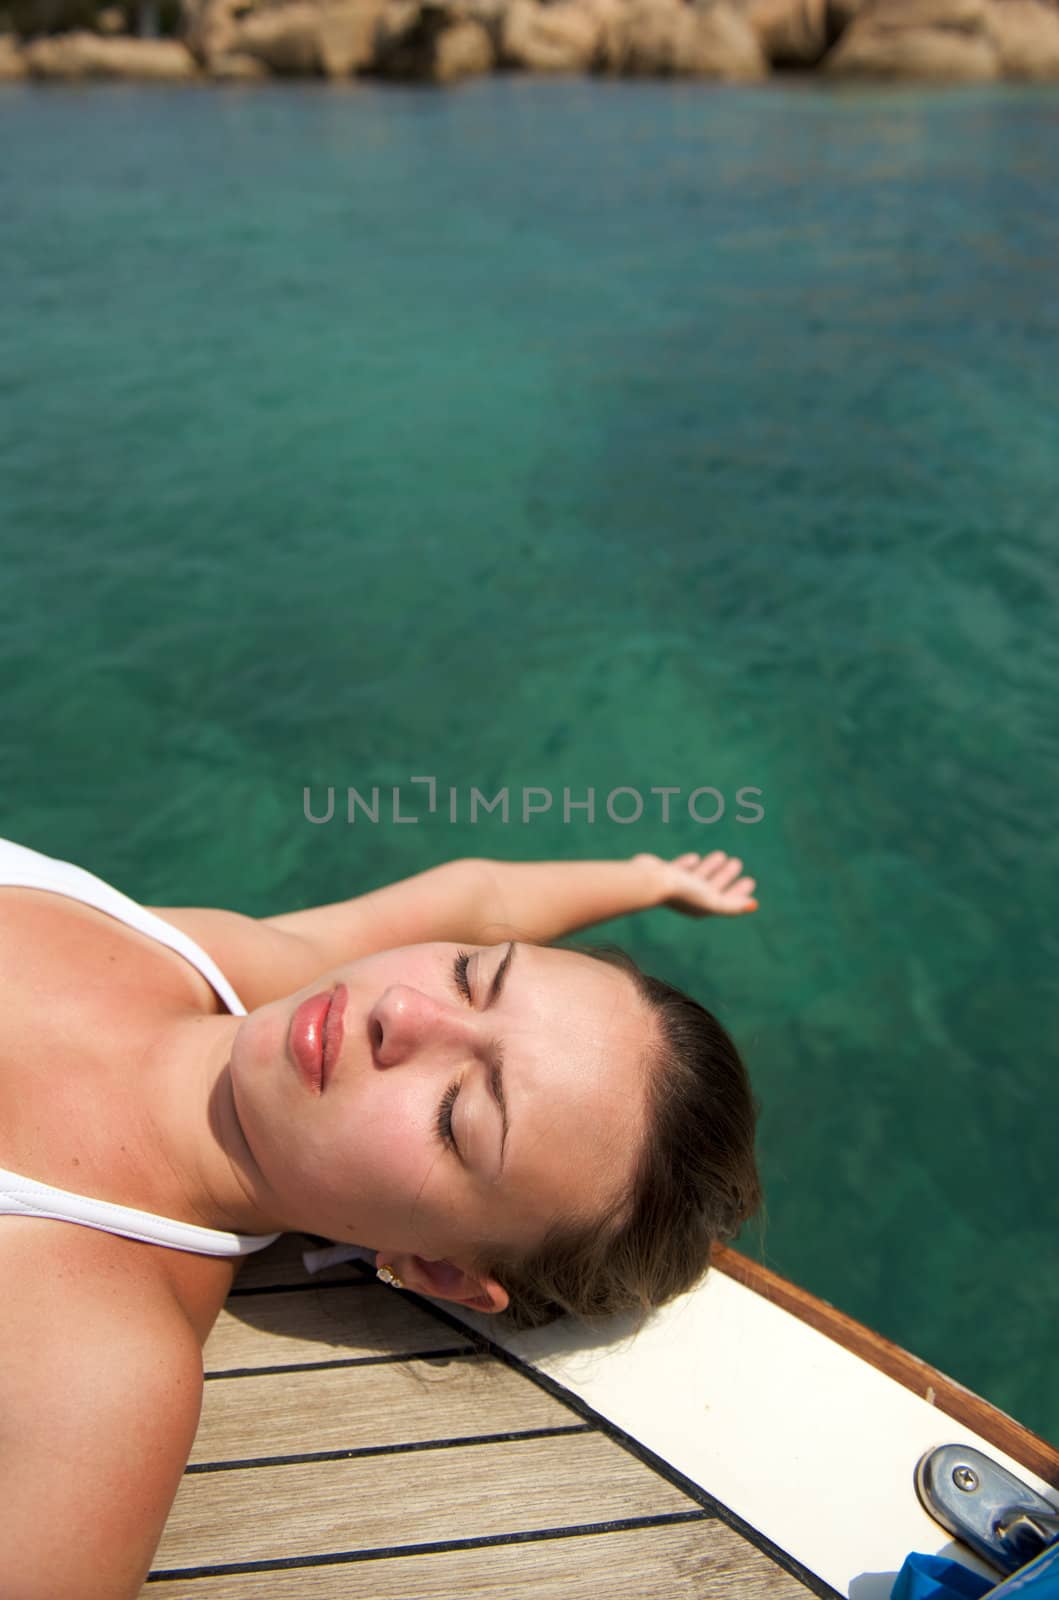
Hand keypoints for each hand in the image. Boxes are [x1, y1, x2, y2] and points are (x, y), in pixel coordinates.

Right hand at [638, 851, 758, 917]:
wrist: (650, 881)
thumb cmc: (682, 891)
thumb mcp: (712, 900)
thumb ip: (732, 904)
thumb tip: (754, 906)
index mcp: (701, 908)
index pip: (725, 900)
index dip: (739, 892)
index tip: (750, 881)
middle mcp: (689, 898)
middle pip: (712, 887)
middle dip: (726, 876)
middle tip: (737, 863)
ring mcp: (675, 886)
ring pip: (697, 876)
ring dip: (710, 867)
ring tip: (721, 856)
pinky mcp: (664, 874)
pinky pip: (680, 868)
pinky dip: (689, 864)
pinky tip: (695, 858)